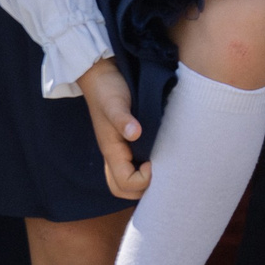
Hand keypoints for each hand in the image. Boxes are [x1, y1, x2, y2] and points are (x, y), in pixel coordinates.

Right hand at [78, 58, 150, 197]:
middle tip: (164, 171)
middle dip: (144, 188)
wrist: (100, 74)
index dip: (143, 180)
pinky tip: (162, 157)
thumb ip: (122, 118)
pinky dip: (147, 170)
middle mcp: (114, 155)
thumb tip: (135, 133)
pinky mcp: (126, 143)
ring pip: (128, 181)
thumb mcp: (115, 102)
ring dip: (145, 181)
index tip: (155, 162)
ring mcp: (119, 150)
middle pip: (124, 190)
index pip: (125, 183)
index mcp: (111, 151)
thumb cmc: (107, 88)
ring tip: (165, 166)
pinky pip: (134, 167)